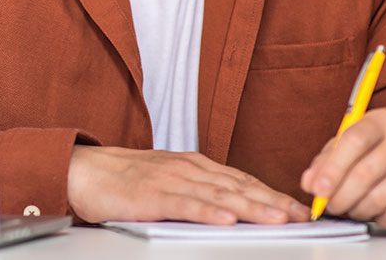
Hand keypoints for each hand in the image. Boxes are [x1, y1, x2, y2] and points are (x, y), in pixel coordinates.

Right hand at [67, 145, 311, 224]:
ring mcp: (171, 179)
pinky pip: (185, 204)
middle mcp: (189, 168)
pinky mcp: (152, 194)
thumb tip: (233, 210)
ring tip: (276, 219)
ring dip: (250, 207)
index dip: (272, 194)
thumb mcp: (170, 182)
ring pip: (218, 194)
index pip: (242, 180)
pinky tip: (226, 219)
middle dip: (272, 202)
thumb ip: (199, 192)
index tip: (298, 209)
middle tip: (300, 216)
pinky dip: (208, 211)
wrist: (86, 171)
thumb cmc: (126, 181)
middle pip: (238, 186)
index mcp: (195, 166)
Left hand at [300, 107, 385, 227]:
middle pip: (365, 173)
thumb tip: (310, 183)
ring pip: (380, 198)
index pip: (354, 141)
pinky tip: (373, 212)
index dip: (332, 168)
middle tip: (330, 206)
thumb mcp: (351, 142)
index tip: (318, 189)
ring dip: (357, 210)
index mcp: (381, 121)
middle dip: (340, 196)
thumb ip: (326, 160)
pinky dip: (378, 218)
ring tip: (350, 208)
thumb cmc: (377, 149)